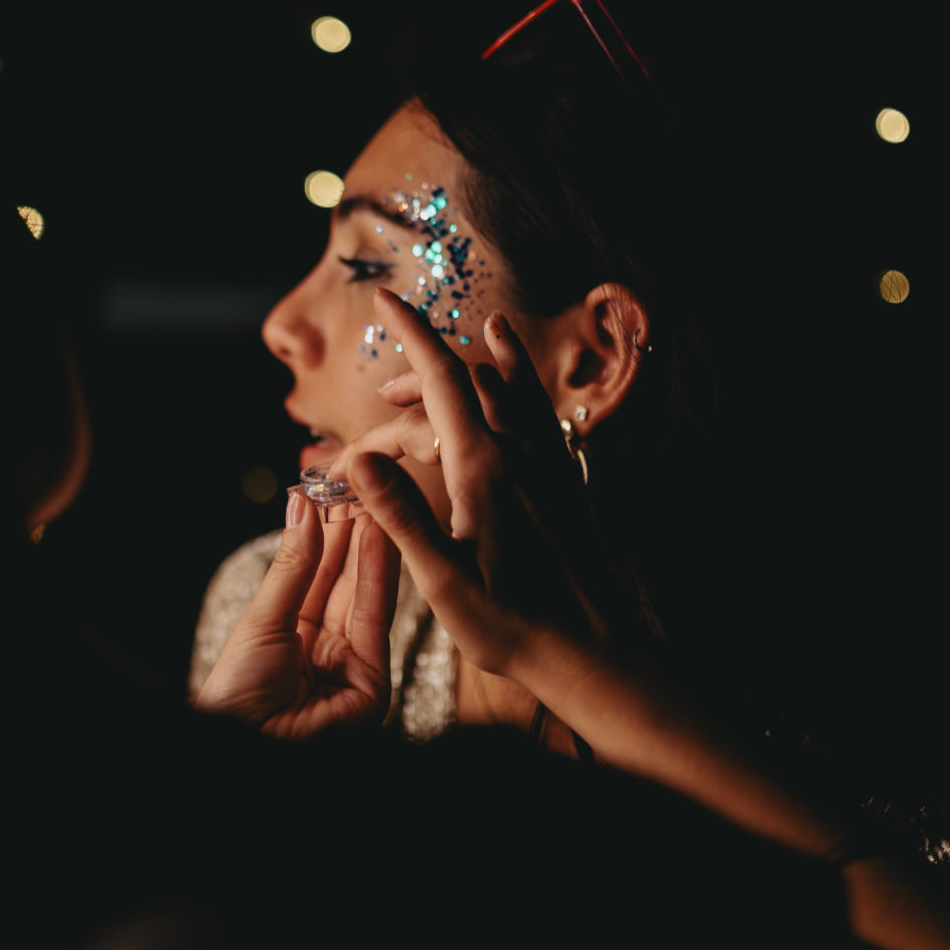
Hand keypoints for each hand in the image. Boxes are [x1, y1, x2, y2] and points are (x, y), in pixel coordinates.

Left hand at [194, 491, 400, 737]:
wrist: (241, 746)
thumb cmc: (237, 694)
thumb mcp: (263, 619)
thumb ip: (293, 566)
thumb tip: (301, 506)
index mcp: (297, 637)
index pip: (319, 578)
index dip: (329, 533)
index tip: (337, 487)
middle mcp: (329, 651)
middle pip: (347, 582)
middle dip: (355, 531)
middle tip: (363, 481)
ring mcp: (353, 668)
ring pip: (367, 595)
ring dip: (373, 544)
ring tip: (376, 496)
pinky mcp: (372, 686)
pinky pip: (376, 621)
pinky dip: (379, 576)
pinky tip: (378, 535)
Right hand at [341, 289, 613, 683]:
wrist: (591, 649)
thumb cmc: (512, 623)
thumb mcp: (442, 578)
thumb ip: (399, 514)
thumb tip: (358, 458)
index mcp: (482, 469)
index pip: (442, 379)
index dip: (412, 334)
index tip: (386, 300)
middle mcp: (521, 455)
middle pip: (473, 380)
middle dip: (426, 368)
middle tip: (386, 392)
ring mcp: (550, 467)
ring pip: (522, 389)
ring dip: (491, 360)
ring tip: (482, 337)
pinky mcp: (568, 486)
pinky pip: (549, 417)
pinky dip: (530, 390)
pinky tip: (528, 399)